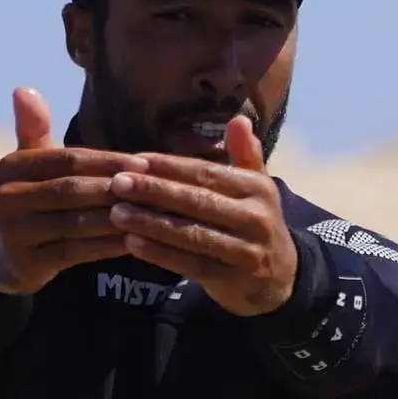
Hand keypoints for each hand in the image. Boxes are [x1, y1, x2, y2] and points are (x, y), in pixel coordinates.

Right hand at [0, 87, 146, 295]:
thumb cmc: (24, 201)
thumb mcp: (25, 165)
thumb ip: (33, 130)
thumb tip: (25, 88)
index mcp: (13, 166)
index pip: (68, 159)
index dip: (107, 161)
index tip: (145, 163)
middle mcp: (8, 197)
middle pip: (73, 189)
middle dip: (116, 188)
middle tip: (155, 189)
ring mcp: (15, 232)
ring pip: (77, 222)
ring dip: (117, 218)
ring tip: (152, 214)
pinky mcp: (27, 262)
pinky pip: (75, 252)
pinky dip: (107, 246)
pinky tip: (134, 241)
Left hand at [103, 115, 299, 315]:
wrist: (281, 278)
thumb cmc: (255, 223)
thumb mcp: (257, 188)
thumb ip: (244, 155)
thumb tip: (239, 119)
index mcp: (258, 188)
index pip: (208, 173)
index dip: (170, 167)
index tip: (135, 160)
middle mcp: (255, 218)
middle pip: (198, 201)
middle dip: (155, 191)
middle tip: (117, 183)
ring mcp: (245, 251)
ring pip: (192, 234)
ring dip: (151, 223)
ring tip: (117, 213)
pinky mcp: (232, 279)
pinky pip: (191, 265)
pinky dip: (161, 254)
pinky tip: (133, 243)